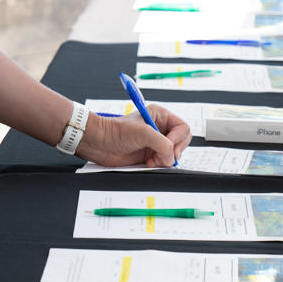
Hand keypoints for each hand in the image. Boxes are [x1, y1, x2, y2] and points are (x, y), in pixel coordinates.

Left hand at [75, 103, 191, 168]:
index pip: (182, 128)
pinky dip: (160, 165)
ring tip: (152, 160)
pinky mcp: (150, 155)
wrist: (100, 144)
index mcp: (161, 116)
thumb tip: (171, 157)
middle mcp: (160, 128)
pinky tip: (149, 163)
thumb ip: (162, 143)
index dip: (178, 139)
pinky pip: (164, 162)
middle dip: (173, 151)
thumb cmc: (116, 131)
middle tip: (163, 156)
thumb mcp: (143, 133)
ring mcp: (155, 143)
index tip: (169, 147)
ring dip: (165, 160)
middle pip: (181, 142)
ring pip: (173, 154)